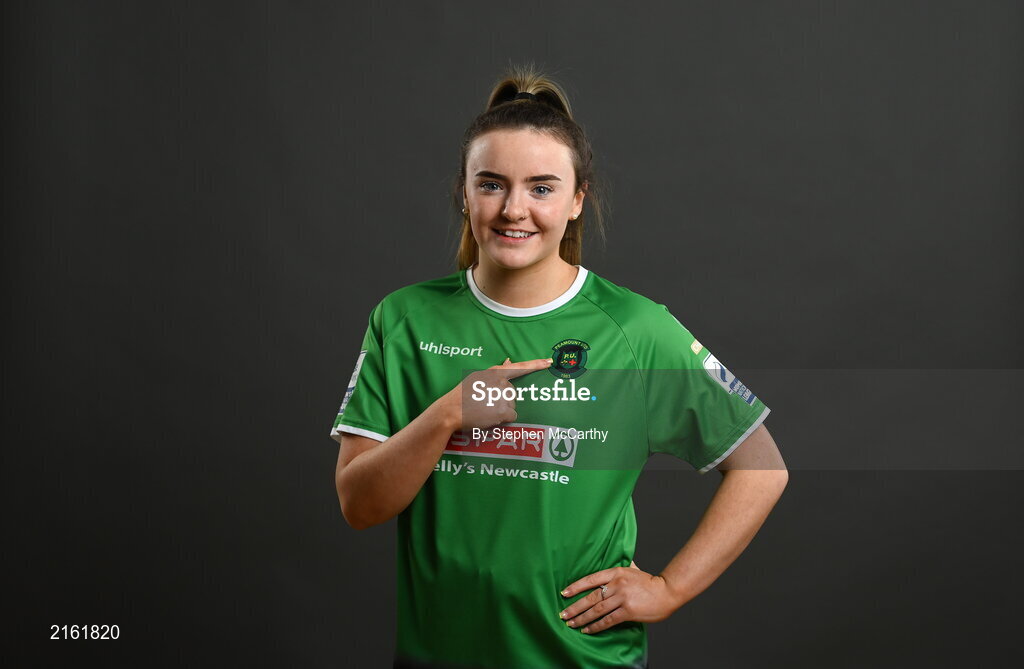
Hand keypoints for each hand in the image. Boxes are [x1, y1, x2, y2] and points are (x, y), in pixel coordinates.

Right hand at [440, 357, 551, 430]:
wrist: (452, 410)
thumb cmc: (462, 394)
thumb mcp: (478, 377)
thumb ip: (496, 371)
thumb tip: (508, 360)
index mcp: (495, 372)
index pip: (520, 367)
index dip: (536, 364)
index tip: (549, 362)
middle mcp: (502, 382)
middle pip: (512, 393)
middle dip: (503, 399)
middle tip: (485, 403)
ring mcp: (503, 397)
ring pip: (512, 405)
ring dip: (502, 409)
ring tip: (484, 409)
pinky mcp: (503, 411)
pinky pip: (511, 416)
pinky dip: (503, 418)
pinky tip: (490, 416)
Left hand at [558, 561, 679, 633]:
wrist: (667, 592)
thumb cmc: (650, 582)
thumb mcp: (634, 569)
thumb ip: (624, 566)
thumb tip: (620, 558)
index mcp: (616, 572)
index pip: (591, 579)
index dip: (576, 587)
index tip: (564, 593)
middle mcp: (617, 584)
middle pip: (591, 597)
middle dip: (575, 607)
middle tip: (563, 614)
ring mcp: (622, 598)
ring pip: (597, 610)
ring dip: (582, 618)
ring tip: (571, 623)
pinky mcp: (628, 611)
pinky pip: (608, 620)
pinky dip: (596, 626)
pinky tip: (587, 630)